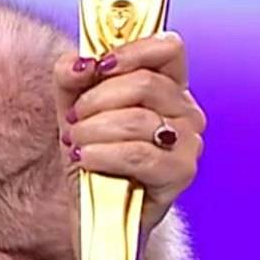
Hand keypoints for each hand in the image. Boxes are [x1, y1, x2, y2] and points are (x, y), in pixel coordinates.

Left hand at [53, 31, 204, 235]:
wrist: (95, 211)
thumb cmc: (93, 153)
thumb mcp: (73, 107)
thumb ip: (71, 75)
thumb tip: (81, 61)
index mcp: (169, 86)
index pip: (168, 48)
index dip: (131, 50)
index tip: (98, 66)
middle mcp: (187, 112)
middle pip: (145, 83)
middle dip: (96, 99)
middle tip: (75, 118)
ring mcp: (189, 144)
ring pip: (137, 119)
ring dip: (93, 130)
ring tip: (77, 143)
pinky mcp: (180, 174)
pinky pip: (138, 154)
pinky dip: (102, 154)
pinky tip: (84, 159)